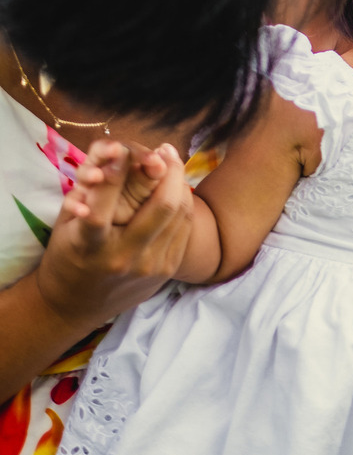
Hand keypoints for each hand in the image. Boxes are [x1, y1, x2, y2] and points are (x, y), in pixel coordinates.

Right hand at [35, 140, 192, 327]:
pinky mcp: (168, 271)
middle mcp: (123, 258)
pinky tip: (175, 188)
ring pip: (180, 213)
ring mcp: (151, 267)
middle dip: (170, 169)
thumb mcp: (66, 225)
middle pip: (162, 205)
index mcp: (89, 247)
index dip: (115, 171)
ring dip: (179, 182)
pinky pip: (185, 227)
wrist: (76, 306)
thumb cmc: (68, 255)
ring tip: (171, 162)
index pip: (103, 205)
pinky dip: (182, 203)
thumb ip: (86, 192)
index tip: (123, 147)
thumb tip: (112, 154)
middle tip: (164, 149)